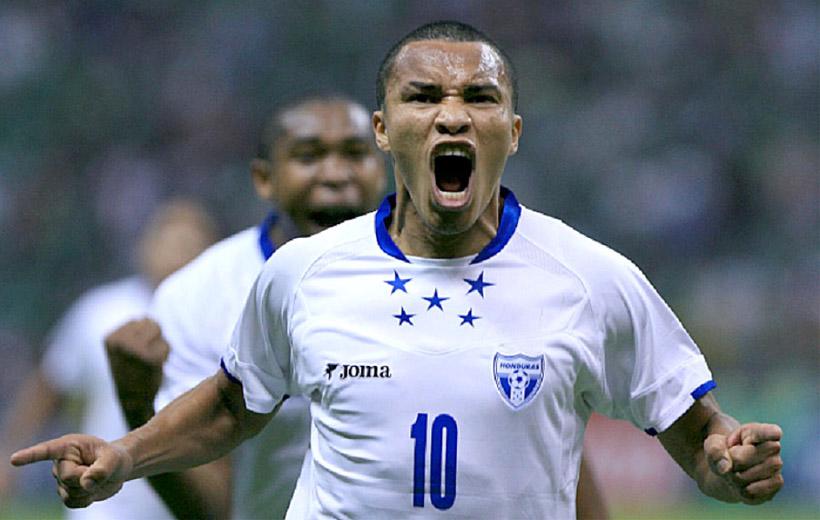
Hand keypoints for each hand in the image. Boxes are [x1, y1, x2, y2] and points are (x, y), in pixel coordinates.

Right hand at [10, 434, 131, 507]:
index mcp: (69, 446)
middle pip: (67, 477)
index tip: (15, 459)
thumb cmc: (114, 457)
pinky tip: (92, 489)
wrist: (115, 470)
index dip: (31, 455)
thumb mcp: (114, 459)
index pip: (48, 450)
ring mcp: (60, 479)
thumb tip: (85, 483)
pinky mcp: (65, 492)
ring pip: (69, 493)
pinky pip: (73, 502)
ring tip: (96, 478)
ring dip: (88, 490)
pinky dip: (86, 499)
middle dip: (87, 478)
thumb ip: (102, 469)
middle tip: (99, 471)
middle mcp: (60, 462)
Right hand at [105, 318, 168, 427]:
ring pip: (159, 332)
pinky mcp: (151, 359)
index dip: (143, 334)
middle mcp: (120, 342)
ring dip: (160, 345)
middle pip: (151, 323)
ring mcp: (135, 350)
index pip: (139, 319)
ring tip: (148, 360)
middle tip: (143, 357)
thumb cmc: (131, 369)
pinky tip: (154, 366)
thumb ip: (132, 329)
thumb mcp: (122, 347)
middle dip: (153, 337)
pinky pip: (166, 346)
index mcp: (110, 338)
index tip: (135, 352)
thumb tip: (148, 316)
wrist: (133, 399)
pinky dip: (164, 354)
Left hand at [704, 423, 783, 503]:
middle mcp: (772, 446)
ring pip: (751, 475)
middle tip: (731, 461)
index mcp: (755, 431)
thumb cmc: (722, 453)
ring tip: (735, 472)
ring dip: (736, 478)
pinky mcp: (777, 482)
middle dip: (734, 461)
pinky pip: (756, 490)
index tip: (775, 433)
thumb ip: (715, 450)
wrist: (728, 471)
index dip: (770, 433)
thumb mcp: (712, 446)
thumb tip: (726, 468)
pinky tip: (742, 484)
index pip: (768, 431)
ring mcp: (777, 465)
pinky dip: (743, 490)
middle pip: (750, 455)